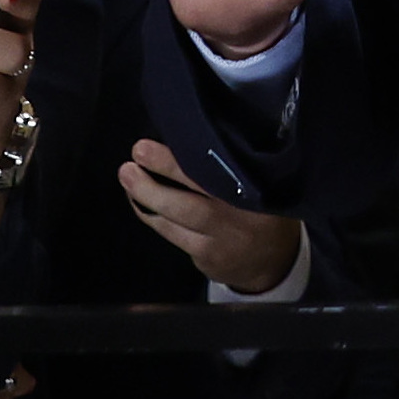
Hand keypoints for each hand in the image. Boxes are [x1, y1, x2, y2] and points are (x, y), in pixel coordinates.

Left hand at [121, 138, 305, 293]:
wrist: (271, 266)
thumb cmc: (265, 212)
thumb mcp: (269, 187)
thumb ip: (244, 168)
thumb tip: (200, 135)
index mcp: (262, 193)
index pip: (236, 169)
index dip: (209, 153)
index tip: (187, 132)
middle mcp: (243, 217)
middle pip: (202, 192)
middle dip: (169, 170)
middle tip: (140, 150)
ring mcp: (222, 239)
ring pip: (179, 216)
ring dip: (148, 194)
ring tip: (127, 173)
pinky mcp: (204, 255)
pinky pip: (171, 232)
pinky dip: (151, 215)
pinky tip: (137, 199)